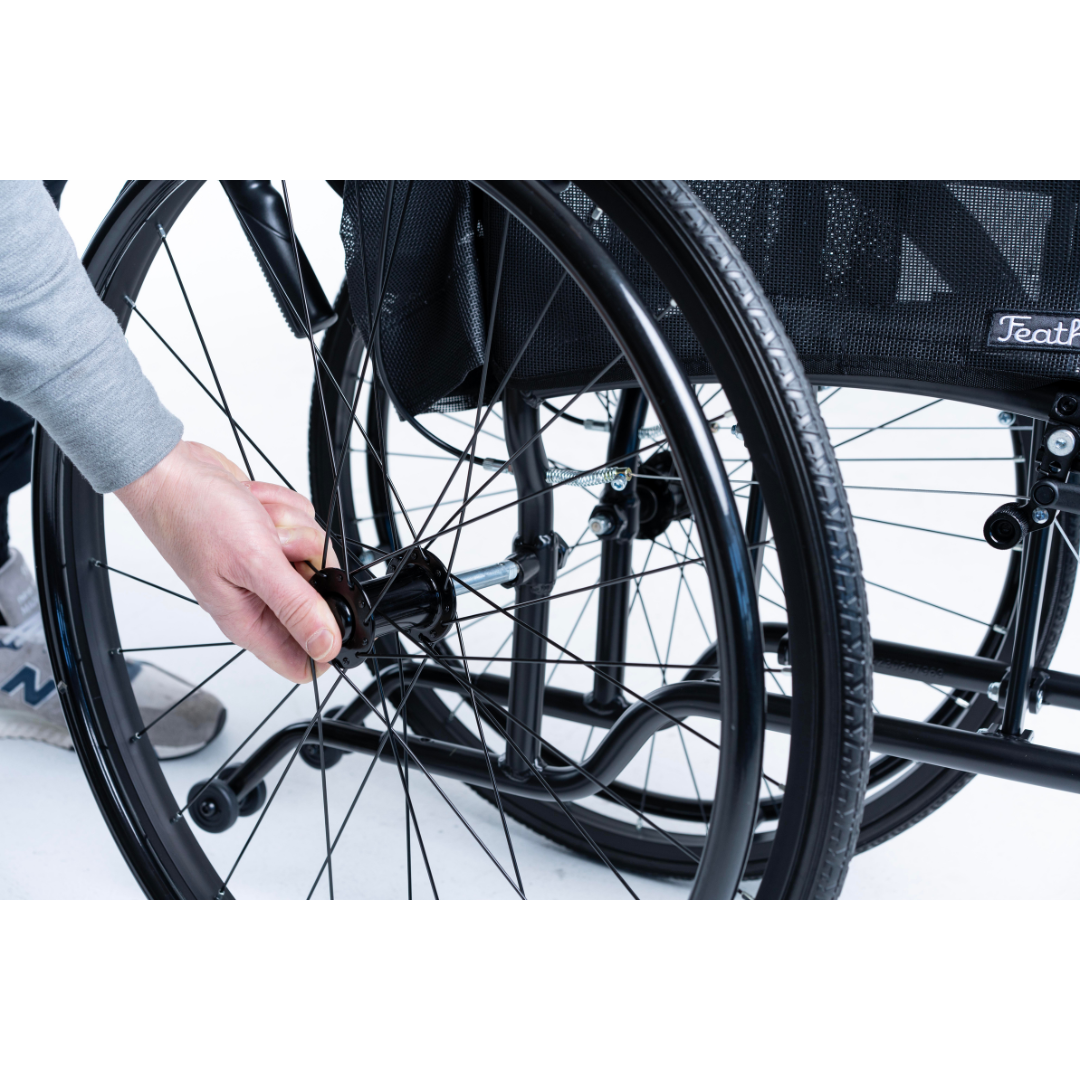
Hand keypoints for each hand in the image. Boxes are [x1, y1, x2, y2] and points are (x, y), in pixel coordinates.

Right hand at [115, 440, 341, 682]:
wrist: (172, 467)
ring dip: (292, 528)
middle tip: (276, 546)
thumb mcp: (253, 564)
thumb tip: (326, 648)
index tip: (335, 611)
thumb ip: (295, 607)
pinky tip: (256, 507)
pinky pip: (305, 527)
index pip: (302, 662)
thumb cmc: (194, 515)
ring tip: (257, 522)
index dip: (327, 644)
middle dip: (308, 561)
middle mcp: (259, 598)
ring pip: (316, 553)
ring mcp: (266, 566)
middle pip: (321, 596)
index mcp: (249, 620)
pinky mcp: (271, 538)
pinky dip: (284, 509)